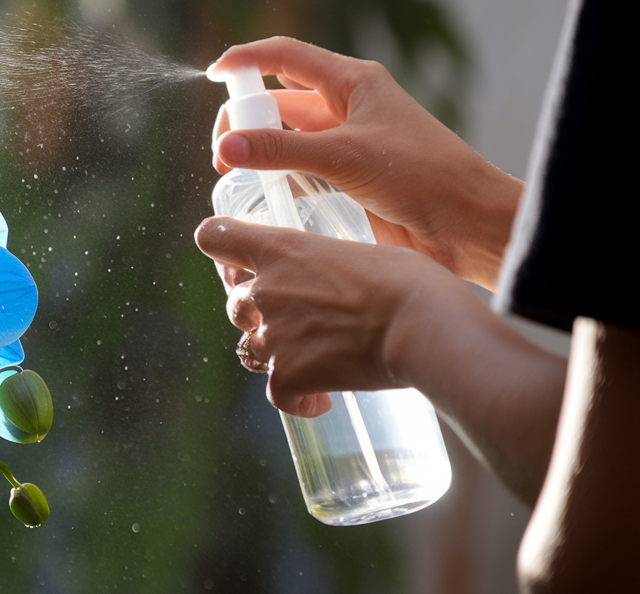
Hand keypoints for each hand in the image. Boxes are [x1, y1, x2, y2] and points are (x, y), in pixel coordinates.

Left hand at [194, 216, 490, 417]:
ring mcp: (273, 336)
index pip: (214, 237)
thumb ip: (330, 265)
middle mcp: (266, 291)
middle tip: (299, 320)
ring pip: (250, 349)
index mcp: (280, 249)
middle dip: (259, 313)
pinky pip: (277, 395)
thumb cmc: (409, 280)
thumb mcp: (360, 251)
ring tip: (316, 358)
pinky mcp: (288, 376)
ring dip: (275, 354)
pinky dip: (298, 401)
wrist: (425, 325)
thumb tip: (341, 283)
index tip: (238, 262)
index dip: (221, 250)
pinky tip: (323, 401)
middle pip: (235, 303)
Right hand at [207, 37, 521, 288]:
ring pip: (286, 138)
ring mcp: (347, 143)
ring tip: (233, 176)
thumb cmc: (422, 176)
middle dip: (244, 121)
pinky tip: (264, 196)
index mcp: (352, 81)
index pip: (285, 57)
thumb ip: (282, 152)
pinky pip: (300, 170)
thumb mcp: (345, 158)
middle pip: (277, 101)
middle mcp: (346, 107)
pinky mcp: (348, 177)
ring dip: (258, 153)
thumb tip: (226, 147)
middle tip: (223, 155)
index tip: (212, 75)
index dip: (246, 60)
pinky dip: (277, 178)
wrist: (468, 224)